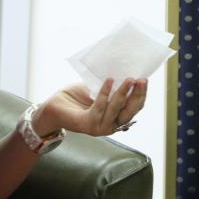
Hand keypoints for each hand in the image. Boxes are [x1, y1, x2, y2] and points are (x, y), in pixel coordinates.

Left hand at [33, 78, 147, 137]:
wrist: (53, 107)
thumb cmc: (75, 98)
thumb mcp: (97, 90)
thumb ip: (111, 86)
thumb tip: (124, 70)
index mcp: (115, 118)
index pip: (134, 108)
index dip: (141, 95)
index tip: (145, 80)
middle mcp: (110, 125)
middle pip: (130, 111)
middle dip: (137, 95)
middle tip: (141, 80)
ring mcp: (100, 127)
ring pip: (116, 109)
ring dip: (123, 93)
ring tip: (128, 79)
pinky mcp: (88, 125)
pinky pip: (100, 107)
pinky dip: (105, 93)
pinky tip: (109, 80)